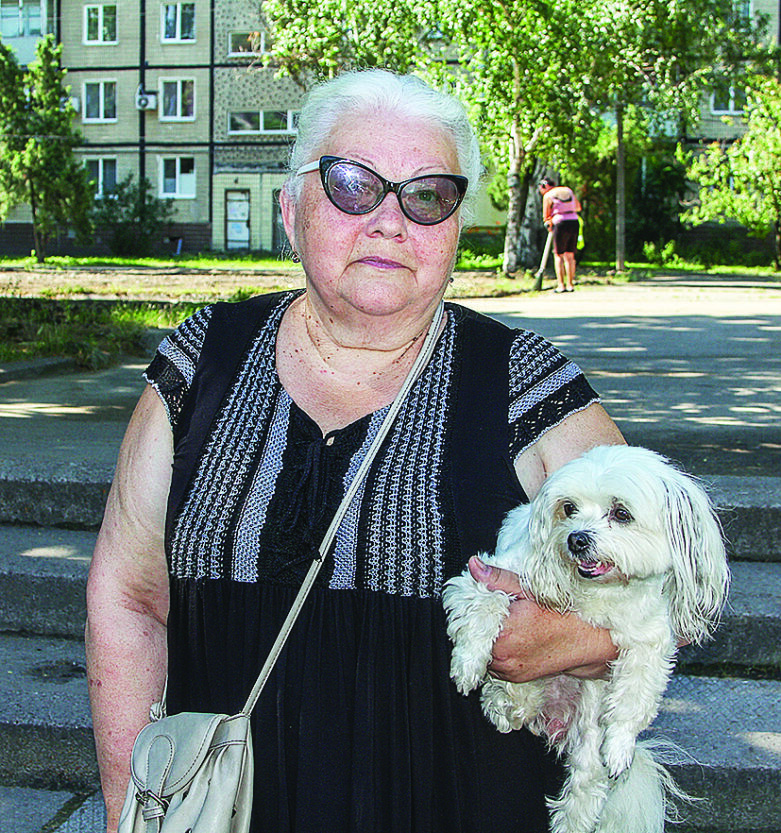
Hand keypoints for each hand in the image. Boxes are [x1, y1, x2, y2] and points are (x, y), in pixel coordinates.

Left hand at [467, 556, 617, 682]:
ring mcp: (509, 670)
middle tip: (500, 612)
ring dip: (489, 640)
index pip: (469, 621)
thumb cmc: (565, 614)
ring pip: (483, 652)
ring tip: (509, 626)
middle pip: (474, 637)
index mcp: (504, 632)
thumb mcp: (529, 589)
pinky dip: (498, 652)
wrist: (591, 640)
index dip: (473, 609)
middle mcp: (503, 656)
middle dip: (481, 624)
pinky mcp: (516, 677)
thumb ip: (498, 578)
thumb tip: (475, 566)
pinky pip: (495, 664)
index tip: (481, 601)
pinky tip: (514, 639)